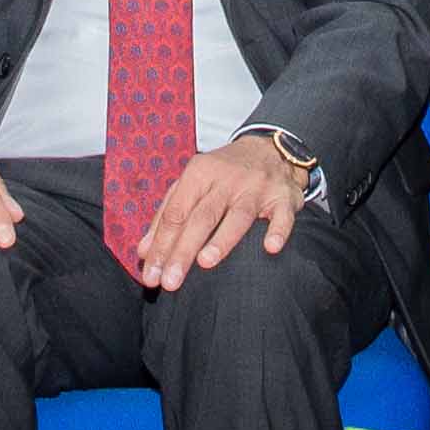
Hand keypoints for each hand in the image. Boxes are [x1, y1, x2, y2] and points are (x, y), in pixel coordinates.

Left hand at [133, 138, 303, 288]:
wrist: (271, 148)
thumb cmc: (223, 172)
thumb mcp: (192, 183)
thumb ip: (167, 215)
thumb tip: (145, 252)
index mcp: (200, 172)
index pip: (176, 212)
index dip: (161, 244)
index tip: (151, 275)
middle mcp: (227, 179)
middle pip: (202, 217)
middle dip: (183, 250)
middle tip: (170, 281)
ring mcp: (257, 187)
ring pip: (238, 216)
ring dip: (222, 239)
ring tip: (205, 263)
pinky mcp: (284, 197)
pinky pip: (282, 216)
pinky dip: (278, 230)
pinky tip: (270, 247)